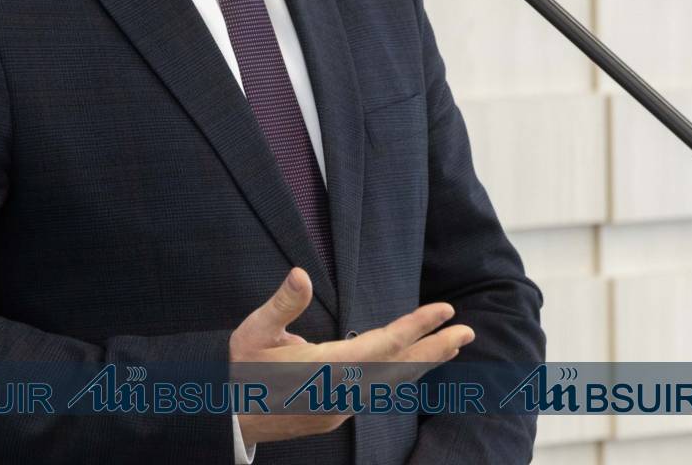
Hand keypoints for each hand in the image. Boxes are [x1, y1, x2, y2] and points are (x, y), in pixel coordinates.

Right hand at [229, 267, 474, 445]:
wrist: (224, 419)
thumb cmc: (237, 370)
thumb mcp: (254, 332)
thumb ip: (283, 304)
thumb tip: (300, 274)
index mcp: (327, 368)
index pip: (384, 345)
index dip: (417, 327)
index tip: (444, 311)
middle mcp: (342, 392)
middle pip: (399, 368)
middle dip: (435, 349)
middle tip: (467, 332)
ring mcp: (340, 407)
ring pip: (392, 382)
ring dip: (422, 362)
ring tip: (450, 345)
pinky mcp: (334, 414)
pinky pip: (379, 391)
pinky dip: (401, 375)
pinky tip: (410, 367)